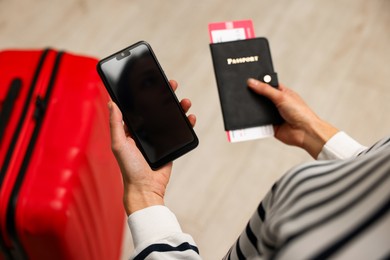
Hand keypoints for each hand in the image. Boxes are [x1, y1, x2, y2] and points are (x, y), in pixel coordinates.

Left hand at [109, 80, 195, 214]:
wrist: (146, 188)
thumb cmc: (129, 168)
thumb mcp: (119, 144)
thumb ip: (116, 124)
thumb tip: (111, 102)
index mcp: (131, 128)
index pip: (139, 106)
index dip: (145, 93)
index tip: (152, 80)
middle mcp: (145, 130)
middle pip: (157, 108)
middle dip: (165, 95)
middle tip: (171, 84)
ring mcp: (159, 137)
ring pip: (171, 117)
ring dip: (178, 107)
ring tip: (184, 100)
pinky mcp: (171, 144)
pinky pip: (180, 130)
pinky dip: (187, 122)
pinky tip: (190, 117)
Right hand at [247, 78, 337, 157]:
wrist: (305, 132)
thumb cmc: (301, 113)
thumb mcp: (281, 96)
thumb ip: (265, 90)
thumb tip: (252, 82)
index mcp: (282, 93)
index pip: (267, 85)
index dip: (258, 83)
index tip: (247, 81)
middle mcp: (277, 103)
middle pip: (261, 98)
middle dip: (253, 97)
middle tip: (243, 94)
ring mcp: (273, 115)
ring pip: (258, 110)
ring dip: (254, 110)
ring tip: (245, 106)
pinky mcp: (270, 126)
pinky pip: (259, 122)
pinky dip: (254, 121)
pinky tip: (250, 119)